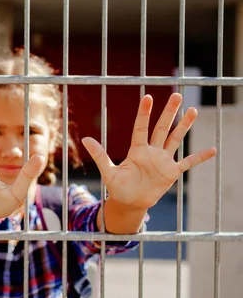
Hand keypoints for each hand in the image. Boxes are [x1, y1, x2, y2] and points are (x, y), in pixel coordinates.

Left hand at [82, 93, 216, 211]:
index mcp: (136, 150)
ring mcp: (163, 161)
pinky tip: (212, 150)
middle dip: (169, 113)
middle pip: (162, 128)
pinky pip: (188, 163)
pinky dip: (199, 157)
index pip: (141, 128)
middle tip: (176, 95)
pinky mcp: (171, 172)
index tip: (147, 98)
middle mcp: (151, 151)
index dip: (144, 114)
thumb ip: (99, 155)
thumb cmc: (118, 187)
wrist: (129, 202)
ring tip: (193, 111)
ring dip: (184, 126)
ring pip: (175, 139)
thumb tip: (85, 139)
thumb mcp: (108, 171)